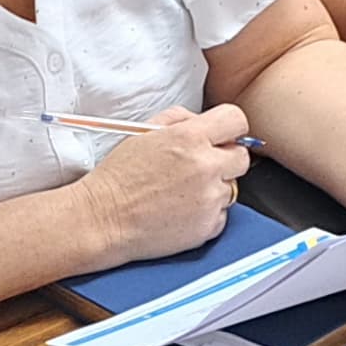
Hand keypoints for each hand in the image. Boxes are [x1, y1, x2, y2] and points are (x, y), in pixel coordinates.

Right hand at [73, 105, 252, 263]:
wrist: (103, 218)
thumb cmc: (118, 177)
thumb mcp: (143, 132)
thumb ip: (178, 119)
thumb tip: (202, 120)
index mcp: (189, 138)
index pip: (236, 120)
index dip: (230, 128)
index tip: (223, 137)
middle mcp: (205, 167)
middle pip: (241, 157)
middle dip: (224, 159)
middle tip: (200, 167)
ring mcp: (209, 199)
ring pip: (232, 188)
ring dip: (215, 188)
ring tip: (183, 192)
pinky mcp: (208, 226)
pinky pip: (222, 215)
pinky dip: (207, 214)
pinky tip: (181, 211)